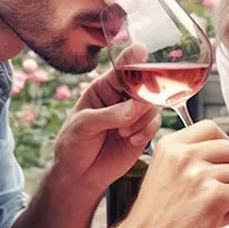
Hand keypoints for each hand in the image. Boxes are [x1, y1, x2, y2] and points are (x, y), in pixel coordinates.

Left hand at [47, 46, 159, 195]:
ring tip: (122, 132)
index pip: (121, 69)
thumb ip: (110, 114)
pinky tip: (129, 140)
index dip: (132, 59)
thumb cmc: (73, 145)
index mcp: (103, 88)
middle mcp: (121, 98)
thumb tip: (136, 107)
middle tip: (136, 106)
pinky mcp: (142, 133)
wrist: (78, 176)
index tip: (141, 51)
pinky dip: (144, 132)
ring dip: (140, 119)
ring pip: (152, 105)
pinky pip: (155, 124)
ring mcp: (134, 115)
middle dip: (144, 93)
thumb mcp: (83, 125)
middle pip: (144, 84)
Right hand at [120, 120, 228, 227]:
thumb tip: (228, 160)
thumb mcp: (163, 174)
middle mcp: (183, 155)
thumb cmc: (153, 218)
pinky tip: (227, 217)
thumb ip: (189, 161)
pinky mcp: (213, 196)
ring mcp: (199, 174)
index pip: (210, 128)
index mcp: (170, 146)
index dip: (226, 143)